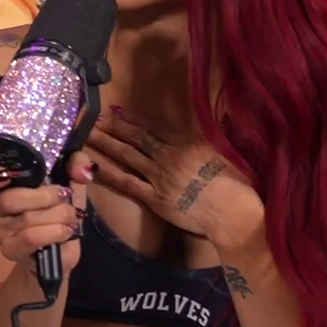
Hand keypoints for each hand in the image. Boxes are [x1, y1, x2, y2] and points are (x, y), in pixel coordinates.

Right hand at [0, 149, 97, 270]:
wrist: (61, 250)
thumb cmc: (59, 211)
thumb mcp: (71, 183)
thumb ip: (75, 166)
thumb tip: (80, 168)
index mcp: (1, 186)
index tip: (5, 173)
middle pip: (8, 199)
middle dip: (44, 196)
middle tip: (64, 195)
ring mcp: (0, 231)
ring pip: (25, 219)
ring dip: (56, 215)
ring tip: (71, 216)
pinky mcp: (11, 250)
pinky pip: (30, 238)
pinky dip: (53, 232)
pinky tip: (66, 231)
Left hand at [86, 107, 259, 240]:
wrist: (234, 214)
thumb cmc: (239, 185)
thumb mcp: (230, 152)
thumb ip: (218, 134)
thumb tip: (221, 114)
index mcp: (188, 143)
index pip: (154, 128)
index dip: (133, 120)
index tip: (115, 112)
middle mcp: (169, 156)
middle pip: (136, 139)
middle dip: (113, 127)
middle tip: (92, 117)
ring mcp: (159, 177)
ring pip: (127, 156)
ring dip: (106, 143)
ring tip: (87, 133)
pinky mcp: (154, 198)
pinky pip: (127, 183)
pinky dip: (109, 173)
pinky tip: (93, 165)